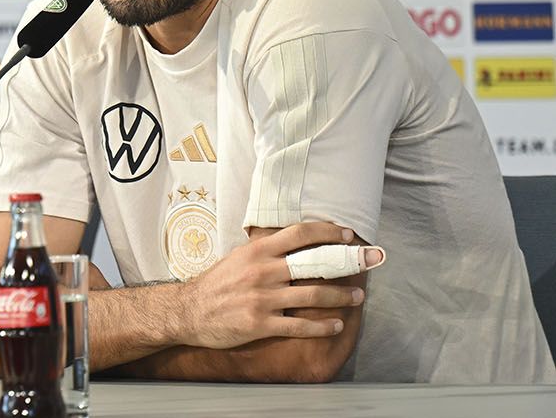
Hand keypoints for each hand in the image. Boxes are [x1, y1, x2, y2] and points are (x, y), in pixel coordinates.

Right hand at [183, 222, 366, 349]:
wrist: (188, 312)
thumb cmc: (216, 284)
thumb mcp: (238, 257)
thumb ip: (265, 251)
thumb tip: (293, 242)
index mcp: (257, 251)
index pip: (299, 234)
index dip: (328, 232)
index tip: (348, 236)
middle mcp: (263, 271)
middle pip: (314, 262)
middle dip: (347, 261)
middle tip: (372, 260)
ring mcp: (263, 298)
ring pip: (313, 294)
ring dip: (341, 296)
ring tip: (359, 297)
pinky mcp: (261, 323)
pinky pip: (299, 325)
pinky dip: (322, 326)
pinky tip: (336, 325)